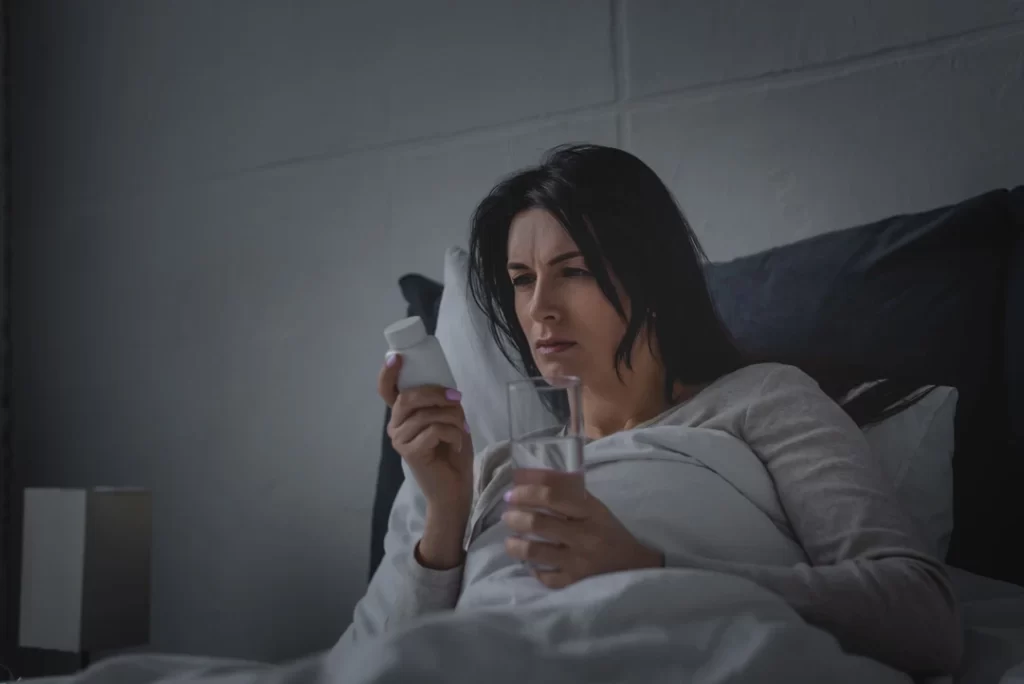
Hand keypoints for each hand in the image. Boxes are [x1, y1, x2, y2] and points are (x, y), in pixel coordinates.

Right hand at [378, 353, 473, 518]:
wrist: (454, 489)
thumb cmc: (451, 454)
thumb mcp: (450, 420)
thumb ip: (442, 405)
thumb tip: (448, 390)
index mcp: (402, 416)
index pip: (387, 392)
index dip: (388, 374)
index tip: (396, 358)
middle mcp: (395, 427)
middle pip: (408, 398)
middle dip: (436, 393)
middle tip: (457, 398)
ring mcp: (400, 440)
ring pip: (426, 414)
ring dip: (452, 417)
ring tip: (462, 428)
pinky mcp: (410, 453)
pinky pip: (434, 430)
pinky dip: (452, 433)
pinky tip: (456, 443)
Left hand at [502, 468, 663, 588]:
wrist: (635, 567)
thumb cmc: (610, 532)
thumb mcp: (596, 509)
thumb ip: (569, 494)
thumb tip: (531, 477)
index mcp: (590, 512)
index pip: (553, 496)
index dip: (527, 492)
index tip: (513, 492)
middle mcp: (584, 536)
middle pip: (539, 523)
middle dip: (516, 517)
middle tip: (508, 515)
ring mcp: (579, 562)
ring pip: (535, 552)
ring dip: (515, 544)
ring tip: (510, 541)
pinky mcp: (575, 583)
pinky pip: (545, 577)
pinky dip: (534, 569)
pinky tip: (531, 563)